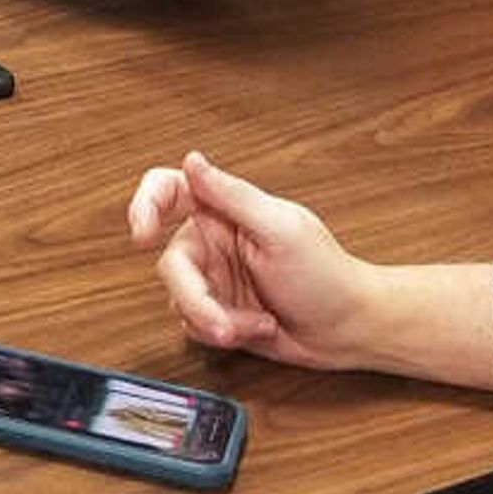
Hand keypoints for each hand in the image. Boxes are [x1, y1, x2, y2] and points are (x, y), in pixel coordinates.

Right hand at [127, 152, 371, 369]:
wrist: (349, 329)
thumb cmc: (327, 275)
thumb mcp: (281, 230)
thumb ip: (232, 195)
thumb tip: (193, 160)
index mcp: (226, 212)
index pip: (170, 190)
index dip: (145, 204)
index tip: (143, 234)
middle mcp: (214, 242)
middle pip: (172, 264)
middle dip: (197, 300)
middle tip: (223, 323)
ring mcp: (215, 279)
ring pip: (179, 299)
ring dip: (214, 320)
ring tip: (253, 325)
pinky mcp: (219, 313)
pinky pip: (193, 324)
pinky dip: (222, 333)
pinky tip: (257, 328)